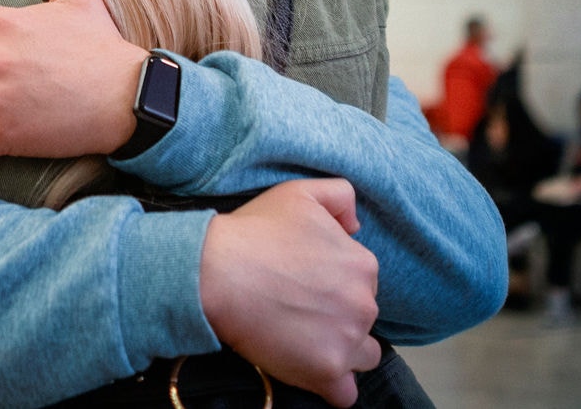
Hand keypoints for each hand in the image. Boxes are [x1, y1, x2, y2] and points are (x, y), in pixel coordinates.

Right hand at [199, 179, 380, 406]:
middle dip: (338, 316)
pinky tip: (309, 370)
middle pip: (363, 319)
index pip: (362, 282)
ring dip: (342, 351)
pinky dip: (332, 387)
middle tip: (299, 310)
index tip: (306, 284)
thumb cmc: (254, 232)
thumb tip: (355, 224)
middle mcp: (363, 304)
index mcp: (362, 265)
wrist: (217, 272)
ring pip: (362, 356)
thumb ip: (341, 196)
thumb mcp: (300, 192)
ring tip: (307, 341)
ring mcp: (346, 340)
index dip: (334, 283)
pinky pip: (345, 395)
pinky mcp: (325, 372)